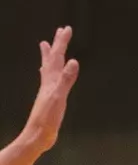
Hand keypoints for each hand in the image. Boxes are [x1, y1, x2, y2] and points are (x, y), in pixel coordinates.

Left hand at [22, 27, 77, 153]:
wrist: (37, 135)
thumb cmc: (47, 118)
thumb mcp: (58, 98)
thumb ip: (66, 80)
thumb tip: (73, 61)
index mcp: (51, 81)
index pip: (58, 57)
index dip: (62, 43)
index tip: (66, 28)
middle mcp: (48, 82)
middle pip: (52, 59)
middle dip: (57, 45)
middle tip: (60, 31)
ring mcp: (47, 90)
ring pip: (48, 68)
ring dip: (49, 56)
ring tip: (45, 46)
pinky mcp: (49, 99)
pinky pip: (49, 80)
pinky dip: (49, 72)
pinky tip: (49, 75)